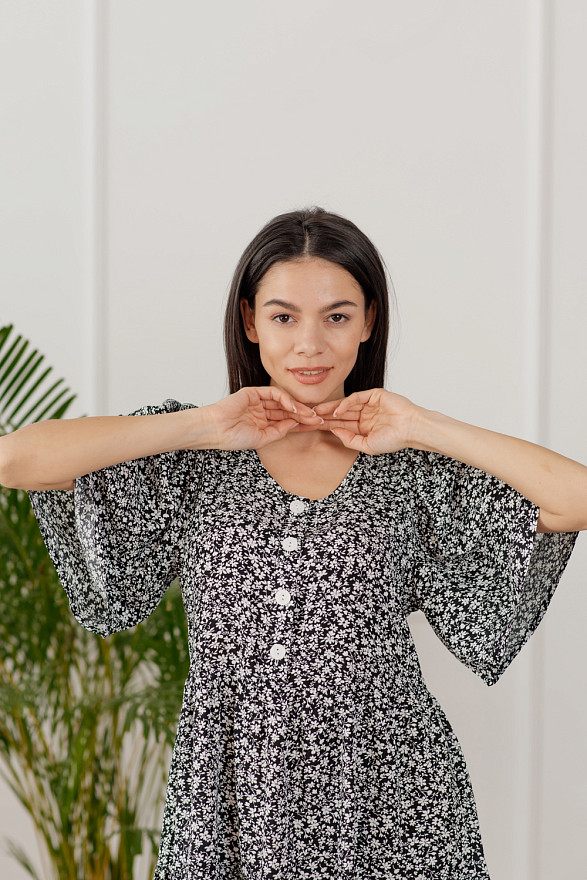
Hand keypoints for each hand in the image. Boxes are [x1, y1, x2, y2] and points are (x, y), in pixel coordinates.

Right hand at [204, 387, 321, 449]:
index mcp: (263, 423)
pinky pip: (273, 393)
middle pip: (287, 411)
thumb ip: (279, 431)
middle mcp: (262, 411)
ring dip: (297, 408)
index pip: (286, 421)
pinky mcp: (254, 392)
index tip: (315, 427)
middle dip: (303, 415)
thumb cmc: (234, 437)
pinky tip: (293, 407)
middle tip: (318, 419)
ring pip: (283, 402)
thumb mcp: (262, 438)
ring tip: (310, 415)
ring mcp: (258, 401)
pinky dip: (285, 399)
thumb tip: (295, 425)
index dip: (301, 424)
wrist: (216, 430)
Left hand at [313, 389, 420, 454]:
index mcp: (362, 427)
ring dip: (331, 408)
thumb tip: (334, 431)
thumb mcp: (367, 446)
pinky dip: (346, 403)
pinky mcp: (374, 395)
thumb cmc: (394, 440)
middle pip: (339, 414)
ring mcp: (368, 404)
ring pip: (345, 405)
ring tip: (316, 411)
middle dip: (323, 416)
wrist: (411, 429)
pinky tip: (336, 410)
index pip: (339, 425)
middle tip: (308, 417)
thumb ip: (350, 440)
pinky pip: (357, 397)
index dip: (325, 426)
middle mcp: (363, 415)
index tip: (310, 428)